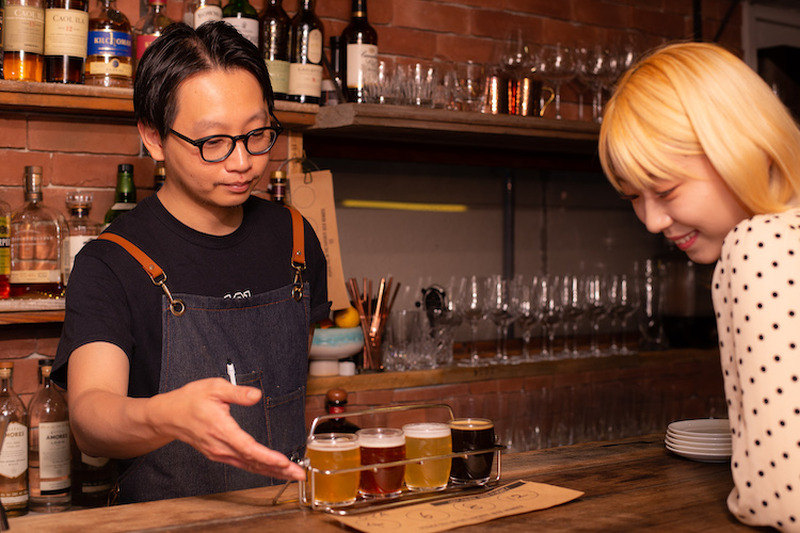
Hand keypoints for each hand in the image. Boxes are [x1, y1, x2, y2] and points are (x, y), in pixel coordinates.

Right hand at [150, 378, 304, 480]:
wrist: (169, 415)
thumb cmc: (190, 400)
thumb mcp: (214, 387)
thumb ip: (237, 392)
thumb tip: (256, 395)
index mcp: (221, 429)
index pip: (248, 447)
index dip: (267, 457)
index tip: (284, 462)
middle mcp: (220, 446)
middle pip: (252, 461)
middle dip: (277, 469)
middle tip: (299, 474)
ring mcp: (219, 453)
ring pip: (248, 465)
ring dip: (271, 471)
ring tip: (292, 474)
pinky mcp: (219, 454)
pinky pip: (242, 464)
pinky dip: (259, 468)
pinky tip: (272, 470)